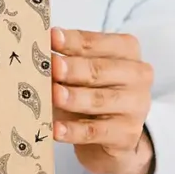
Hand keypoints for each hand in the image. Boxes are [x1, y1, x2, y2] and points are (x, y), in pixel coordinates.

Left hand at [50, 28, 154, 173]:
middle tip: (52, 66)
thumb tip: (37, 53)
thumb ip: (66, 60)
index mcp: (127, 50)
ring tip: (54, 95)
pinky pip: (95, 131)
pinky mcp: (126, 134)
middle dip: (74, 68)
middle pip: (101, 70)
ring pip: (99, 100)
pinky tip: (56, 129)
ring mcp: (136, 106)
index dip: (73, 41)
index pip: (98, 43)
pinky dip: (73, 130)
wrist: (111, 136)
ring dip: (74, 98)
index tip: (52, 37)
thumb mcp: (82, 72)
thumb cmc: (92, 93)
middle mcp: (137, 75)